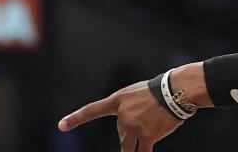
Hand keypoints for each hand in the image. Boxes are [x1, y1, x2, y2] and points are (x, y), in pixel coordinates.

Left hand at [58, 80, 182, 151]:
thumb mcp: (137, 93)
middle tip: (148, 117)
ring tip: (149, 129)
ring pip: (128, 145)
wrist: (176, 91)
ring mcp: (133, 127)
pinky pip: (142, 151)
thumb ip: (128, 109)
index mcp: (118, 100)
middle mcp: (122, 115)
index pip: (92, 110)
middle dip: (133, 130)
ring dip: (136, 143)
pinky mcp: (146, 136)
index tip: (61, 125)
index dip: (75, 118)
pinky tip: (145, 150)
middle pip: (121, 133)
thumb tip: (129, 131)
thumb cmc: (161, 91)